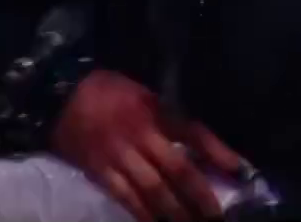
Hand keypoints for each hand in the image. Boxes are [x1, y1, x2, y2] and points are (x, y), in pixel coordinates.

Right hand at [50, 69, 247, 221]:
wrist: (60, 95)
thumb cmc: (107, 91)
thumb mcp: (144, 92)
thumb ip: (168, 116)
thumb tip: (199, 146)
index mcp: (155, 110)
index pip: (193, 132)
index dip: (218, 152)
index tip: (240, 172)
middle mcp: (141, 133)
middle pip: (178, 168)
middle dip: (200, 194)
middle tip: (218, 215)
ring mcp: (119, 154)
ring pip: (154, 189)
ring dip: (176, 212)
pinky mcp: (99, 170)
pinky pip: (126, 197)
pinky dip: (143, 214)